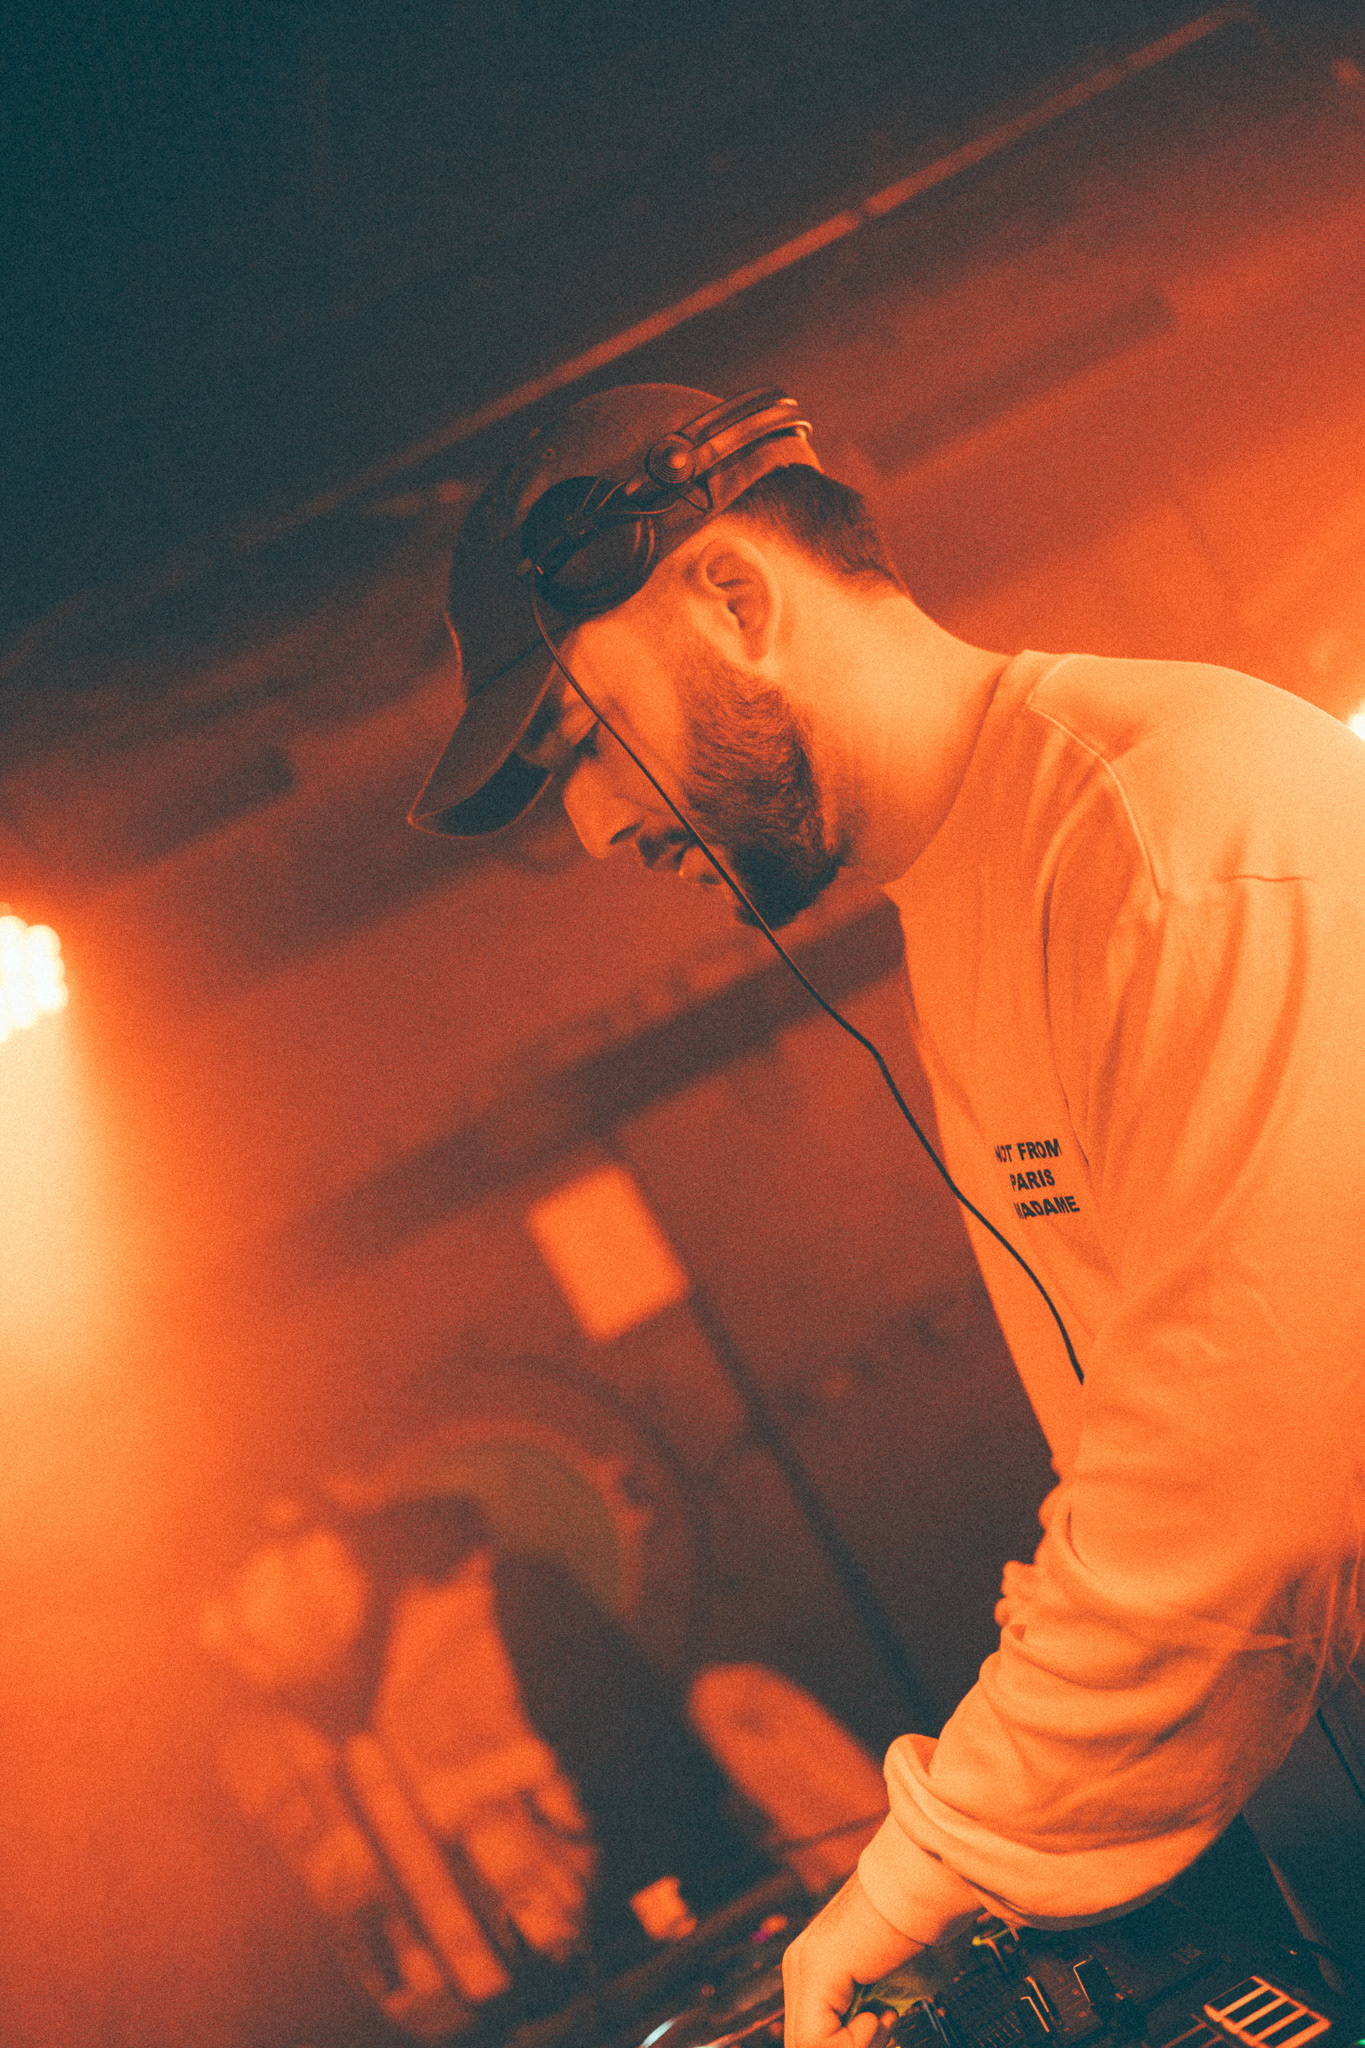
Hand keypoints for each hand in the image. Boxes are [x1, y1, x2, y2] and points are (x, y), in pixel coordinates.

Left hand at [782, 1874, 921, 2047]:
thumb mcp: (887, 1982)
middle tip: (886, 2020)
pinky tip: (879, 2011)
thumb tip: (866, 2026)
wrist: (927, 1882)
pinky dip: (853, 2044)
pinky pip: (813, 2043)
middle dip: (852, 2046)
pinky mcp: (815, 1969)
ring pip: (808, 2047)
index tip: (885, 2019)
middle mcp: (799, 1963)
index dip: (850, 2042)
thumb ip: (864, 2010)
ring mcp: (803, 1965)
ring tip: (885, 2013)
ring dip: (856, 2045)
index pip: (813, 2034)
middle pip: (807, 2042)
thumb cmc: (921, 1929)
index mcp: (811, 1965)